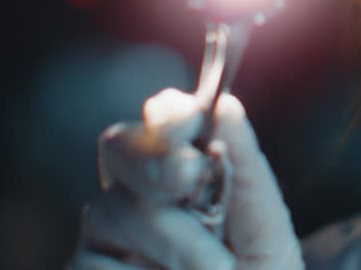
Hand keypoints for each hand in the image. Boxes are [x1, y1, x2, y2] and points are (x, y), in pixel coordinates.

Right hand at [68, 89, 303, 269]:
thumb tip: (227, 107)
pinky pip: (94, 263)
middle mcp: (136, 197)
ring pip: (112, 207)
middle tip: (194, 179)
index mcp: (185, 176)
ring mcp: (102, 239)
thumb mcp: (266, 236)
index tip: (190, 121)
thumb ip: (247, 173)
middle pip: (120, 146)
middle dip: (159, 161)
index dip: (169, 113)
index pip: (162, 120)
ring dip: (176, 241)